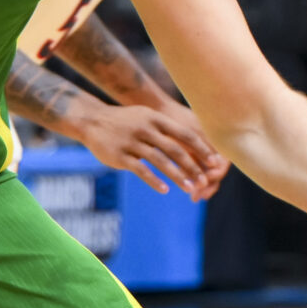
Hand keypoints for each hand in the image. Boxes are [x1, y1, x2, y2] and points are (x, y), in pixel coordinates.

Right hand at [70, 98, 225, 197]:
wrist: (92, 120)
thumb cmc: (125, 121)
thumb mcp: (147, 117)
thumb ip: (166, 128)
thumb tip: (193, 142)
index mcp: (156, 119)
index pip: (185, 134)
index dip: (202, 149)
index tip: (214, 162)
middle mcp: (146, 129)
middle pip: (175, 149)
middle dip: (193, 166)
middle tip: (205, 181)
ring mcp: (132, 142)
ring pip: (160, 161)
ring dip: (177, 176)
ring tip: (190, 189)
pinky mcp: (120, 155)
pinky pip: (141, 170)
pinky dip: (154, 180)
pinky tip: (164, 190)